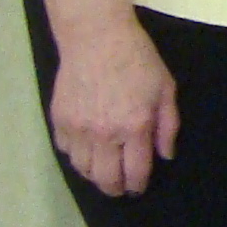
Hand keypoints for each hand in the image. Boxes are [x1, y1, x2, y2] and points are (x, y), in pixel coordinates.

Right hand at [46, 8, 179, 197]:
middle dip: (115, 189)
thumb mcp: (165, 88)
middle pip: (105, 178)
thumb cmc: (137, 59)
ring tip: (104, 171)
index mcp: (134, 126)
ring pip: (82, 169)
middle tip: (120, 188)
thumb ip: (168, 125)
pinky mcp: (59, 120)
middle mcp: (104, 133)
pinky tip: (86, 150)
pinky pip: (65, 151)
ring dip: (94, 175)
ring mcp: (78, 128)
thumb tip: (165, 156)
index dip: (137, 185)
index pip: (135, 172)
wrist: (96, 38)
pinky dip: (76, 156)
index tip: (138, 188)